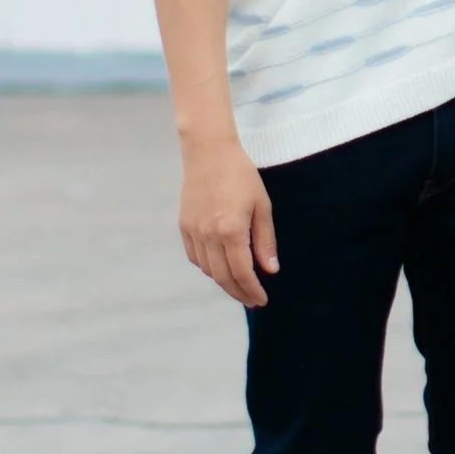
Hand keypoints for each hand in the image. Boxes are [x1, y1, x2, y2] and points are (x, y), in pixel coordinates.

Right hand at [177, 135, 277, 305]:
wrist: (208, 152)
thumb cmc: (241, 176)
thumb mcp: (261, 206)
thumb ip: (265, 240)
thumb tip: (270, 270)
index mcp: (231, 230)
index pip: (242, 272)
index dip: (252, 290)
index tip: (261, 300)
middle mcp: (209, 235)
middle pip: (223, 277)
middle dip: (239, 293)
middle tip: (252, 301)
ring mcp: (194, 231)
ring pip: (208, 270)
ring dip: (224, 282)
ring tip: (239, 285)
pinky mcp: (184, 226)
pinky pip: (196, 257)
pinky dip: (209, 267)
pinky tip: (220, 267)